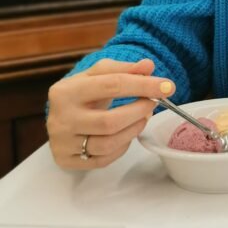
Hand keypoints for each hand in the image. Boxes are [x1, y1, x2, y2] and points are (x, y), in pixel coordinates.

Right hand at [47, 58, 174, 170]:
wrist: (59, 116)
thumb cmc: (83, 93)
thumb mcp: (98, 74)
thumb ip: (123, 69)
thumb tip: (148, 66)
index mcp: (65, 92)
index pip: (112, 85)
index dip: (143, 85)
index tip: (167, 86)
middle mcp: (60, 119)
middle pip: (110, 121)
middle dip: (139, 111)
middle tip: (155, 102)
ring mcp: (62, 143)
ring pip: (108, 143)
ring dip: (134, 129)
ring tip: (143, 117)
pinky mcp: (66, 160)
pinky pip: (104, 159)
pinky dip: (123, 146)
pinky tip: (127, 133)